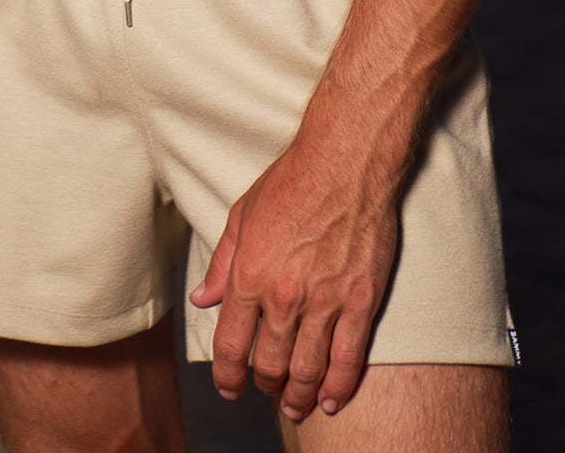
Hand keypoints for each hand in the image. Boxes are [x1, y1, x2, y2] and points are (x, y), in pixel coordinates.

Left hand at [189, 137, 401, 423]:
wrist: (345, 160)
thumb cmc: (292, 181)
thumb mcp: (242, 215)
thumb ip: (222, 263)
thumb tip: (203, 299)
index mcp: (250, 274)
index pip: (231, 345)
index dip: (227, 376)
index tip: (229, 387)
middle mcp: (285, 294)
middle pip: (269, 364)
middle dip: (264, 385)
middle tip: (266, 391)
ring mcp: (325, 301)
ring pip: (307, 370)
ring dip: (298, 395)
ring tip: (295, 404)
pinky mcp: (360, 300)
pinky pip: (348, 359)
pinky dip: (338, 388)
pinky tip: (330, 400)